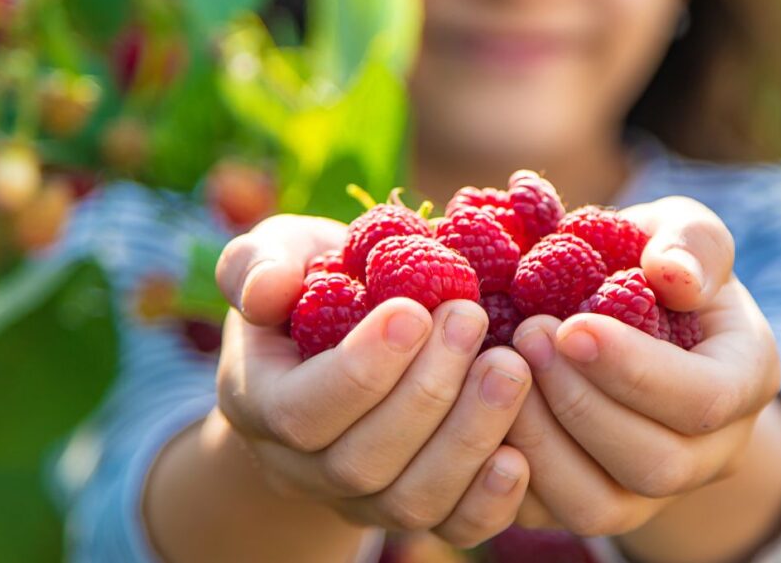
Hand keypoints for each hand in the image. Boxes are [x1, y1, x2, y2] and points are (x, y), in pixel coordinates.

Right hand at [213, 215, 533, 546]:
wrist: (345, 335)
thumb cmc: (314, 280)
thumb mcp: (279, 254)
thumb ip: (259, 264)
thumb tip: (267, 290)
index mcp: (260, 403)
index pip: (303, 411)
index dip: (361, 370)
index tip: (415, 310)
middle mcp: (304, 467)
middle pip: (361, 462)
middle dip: (426, 393)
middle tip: (471, 318)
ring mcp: (362, 499)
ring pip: (410, 500)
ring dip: (468, 437)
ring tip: (511, 368)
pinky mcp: (420, 509)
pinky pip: (453, 526)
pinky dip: (490, 501)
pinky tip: (521, 452)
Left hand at [506, 196, 780, 535]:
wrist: (625, 315)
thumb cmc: (654, 265)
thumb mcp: (682, 231)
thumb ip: (690, 241)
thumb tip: (672, 275)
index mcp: (745, 380)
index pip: (705, 400)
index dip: (636, 371)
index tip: (571, 326)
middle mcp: (709, 452)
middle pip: (656, 464)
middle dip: (580, 404)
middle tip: (525, 336)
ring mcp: (650, 493)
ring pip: (599, 508)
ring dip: (541, 442)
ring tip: (500, 371)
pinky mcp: (589, 505)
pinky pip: (548, 516)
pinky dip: (507, 470)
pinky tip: (480, 408)